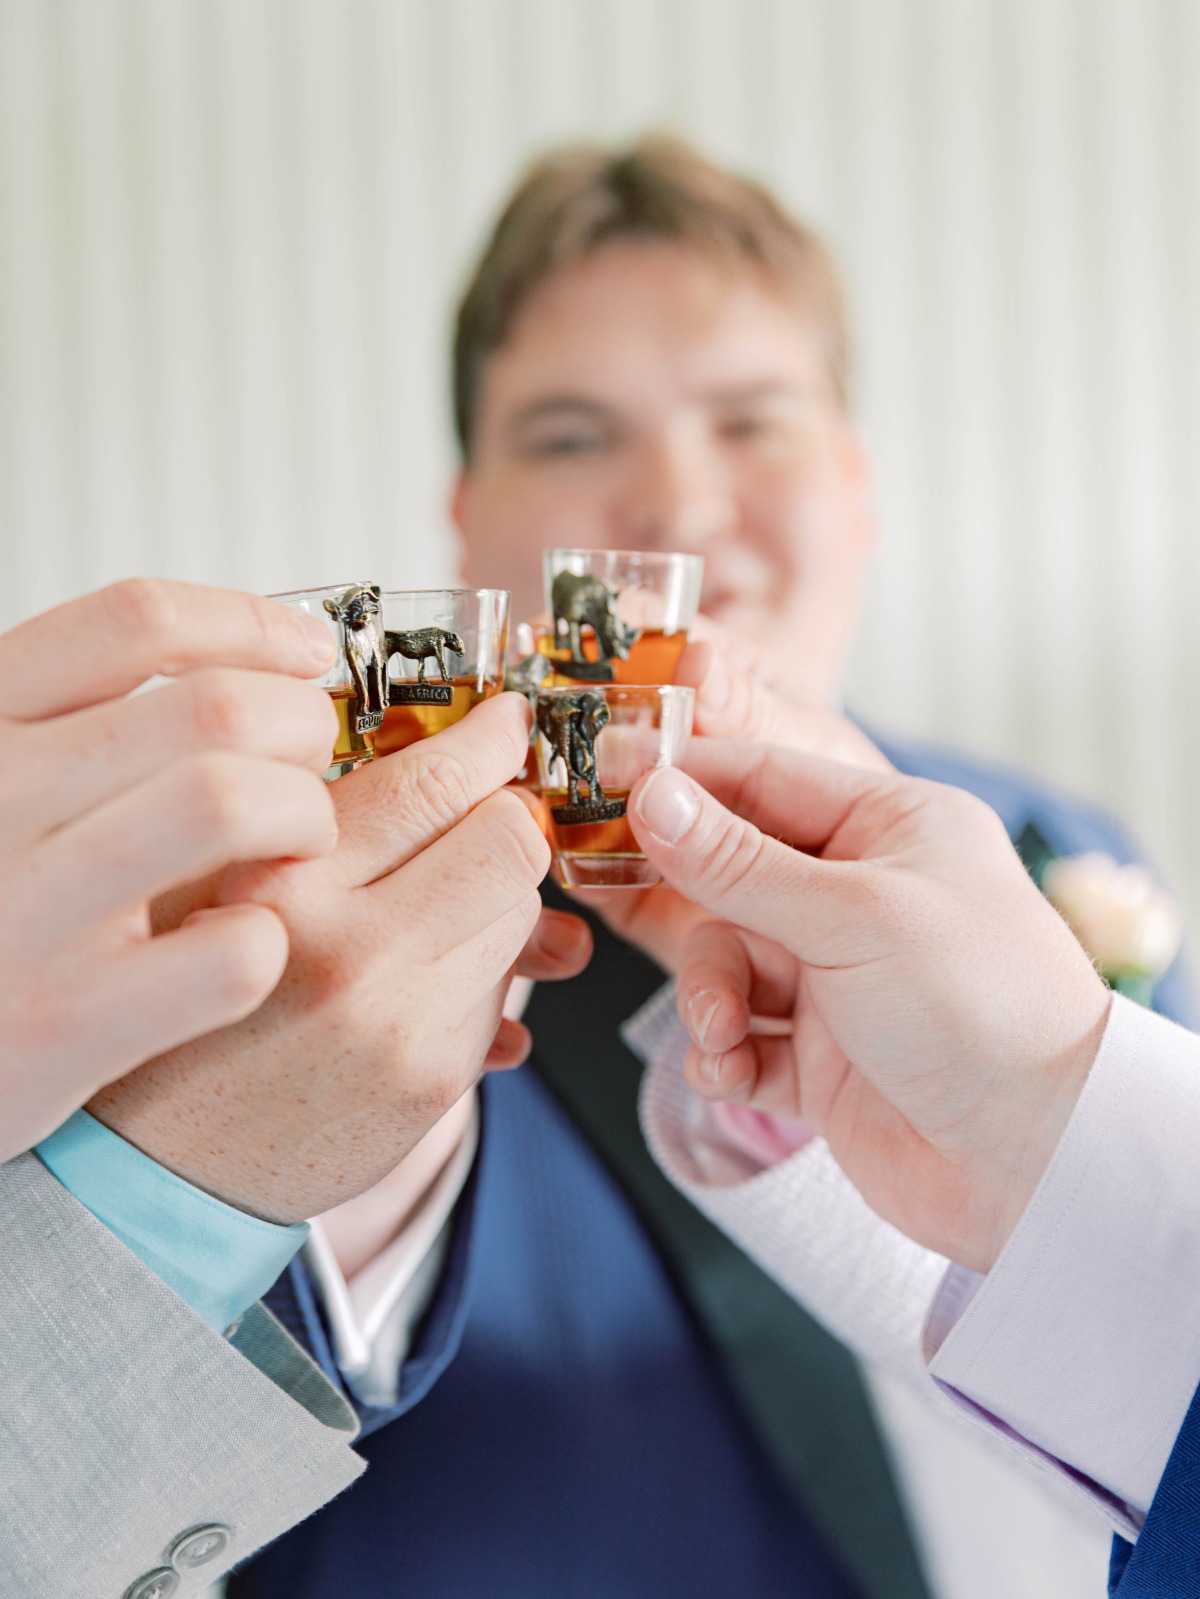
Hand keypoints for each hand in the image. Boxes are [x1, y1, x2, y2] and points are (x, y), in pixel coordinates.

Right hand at [0, 579, 339, 1160]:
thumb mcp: (4, 792)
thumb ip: (86, 732)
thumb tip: (260, 669)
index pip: (136, 622)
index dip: (250, 625)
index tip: (310, 650)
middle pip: (214, 708)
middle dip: (305, 725)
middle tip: (318, 761)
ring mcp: (29, 914)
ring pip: (233, 804)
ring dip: (303, 817)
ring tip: (302, 844)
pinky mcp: (68, 1023)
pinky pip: (233, 952)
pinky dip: (269, 940)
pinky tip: (256, 945)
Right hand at [89, 694, 591, 1222]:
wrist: (156, 1167)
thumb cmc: (179, 1009)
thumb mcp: (206, 881)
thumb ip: (304, 809)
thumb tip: (433, 750)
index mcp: (280, 880)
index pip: (433, 783)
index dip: (489, 741)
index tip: (502, 724)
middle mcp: (349, 951)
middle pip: (509, 844)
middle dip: (511, 819)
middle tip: (489, 809)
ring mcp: (402, 1024)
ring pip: (521, 915)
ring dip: (496, 898)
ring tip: (433, 907)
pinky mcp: (435, 1080)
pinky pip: (505, 992)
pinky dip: (482, 971)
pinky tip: (424, 977)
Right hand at [626, 742, 1110, 1272]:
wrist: (1040, 1166)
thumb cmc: (977, 1009)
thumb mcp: (851, 916)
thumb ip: (737, 862)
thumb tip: (651, 794)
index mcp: (892, 829)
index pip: (764, 779)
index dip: (683, 783)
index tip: (601, 786)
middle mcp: (864, 897)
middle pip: (732, 875)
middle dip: (694, 911)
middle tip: (620, 903)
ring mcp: (841, 981)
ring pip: (726, 963)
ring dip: (709, 998)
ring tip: (725, 1034)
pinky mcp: (821, 1059)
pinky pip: (739, 1040)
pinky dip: (724, 1056)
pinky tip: (735, 1074)